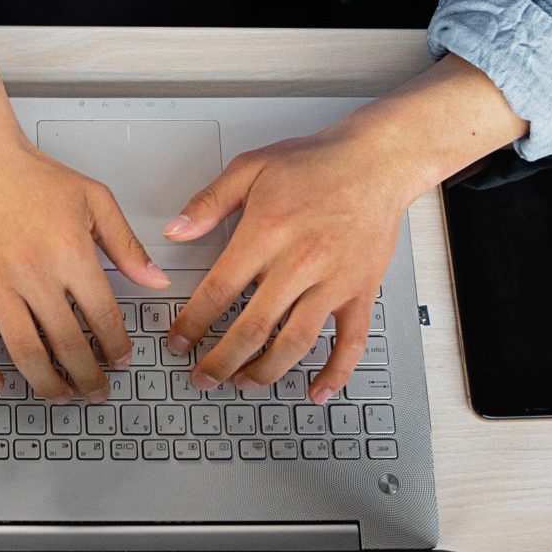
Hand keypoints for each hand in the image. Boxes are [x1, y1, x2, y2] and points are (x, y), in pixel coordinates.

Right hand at [0, 118, 170, 400]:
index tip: (119, 361)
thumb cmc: (30, 174)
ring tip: (59, 394)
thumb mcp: (93, 198)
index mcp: (70, 253)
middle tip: (95, 390)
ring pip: (24, 354)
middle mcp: (32, 274)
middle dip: (88, 377)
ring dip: (46, 384)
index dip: (116, 348)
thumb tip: (156, 279)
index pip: (103, 318)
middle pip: (68, 346)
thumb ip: (126, 243)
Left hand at [165, 115, 436, 403]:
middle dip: (222, 361)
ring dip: (266, 371)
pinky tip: (316, 391)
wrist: (377, 161)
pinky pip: (351, 342)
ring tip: (243, 383)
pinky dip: (335, 372)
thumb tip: (174, 231)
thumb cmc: (315, 162)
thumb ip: (209, 202)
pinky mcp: (361, 291)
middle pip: (254, 328)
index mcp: (267, 232)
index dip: (194, 323)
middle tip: (203, 377)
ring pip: (296, 342)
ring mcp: (334, 281)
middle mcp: (300, 262)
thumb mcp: (251, 167)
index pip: (220, 290)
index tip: (179, 341)